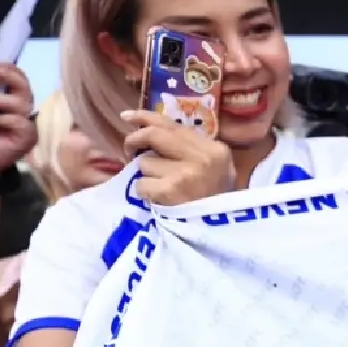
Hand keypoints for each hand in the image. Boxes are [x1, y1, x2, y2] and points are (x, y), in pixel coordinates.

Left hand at [0, 63, 35, 175]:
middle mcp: (19, 108)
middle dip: (7, 74)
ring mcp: (25, 123)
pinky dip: (3, 119)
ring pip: (22, 102)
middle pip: (23, 85)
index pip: (16, 77)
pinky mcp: (27, 137)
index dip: (7, 67)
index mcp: (7, 98)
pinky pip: (20, 122)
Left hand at [121, 110, 235, 206]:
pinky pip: (141, 183)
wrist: (221, 230)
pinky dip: (145, 192)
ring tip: (161, 186)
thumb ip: (191, 149)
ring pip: (145, 163)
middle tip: (130, 151)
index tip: (126, 116)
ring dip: (147, 175)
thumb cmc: (216, 200)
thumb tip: (153, 132)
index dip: (145, 117)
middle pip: (154, 135)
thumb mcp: (216, 169)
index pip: (173, 125)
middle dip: (135, 141)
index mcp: (214, 149)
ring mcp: (184, 173)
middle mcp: (201, 157)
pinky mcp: (169, 191)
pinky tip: (158, 199)